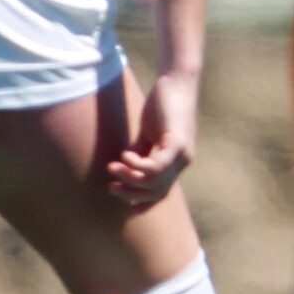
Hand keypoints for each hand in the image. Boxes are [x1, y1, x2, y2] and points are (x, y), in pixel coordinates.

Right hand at [107, 72, 198, 206]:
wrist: (176, 81)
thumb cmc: (163, 104)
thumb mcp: (148, 132)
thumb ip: (140, 151)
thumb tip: (126, 167)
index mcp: (176, 161)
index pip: (162, 192)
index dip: (144, 204)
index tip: (126, 211)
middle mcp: (183, 161)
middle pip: (157, 192)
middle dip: (131, 193)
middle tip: (111, 186)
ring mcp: (182, 154)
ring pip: (155, 182)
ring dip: (130, 178)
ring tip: (114, 166)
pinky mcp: (177, 143)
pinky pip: (157, 166)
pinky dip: (138, 165)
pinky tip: (125, 156)